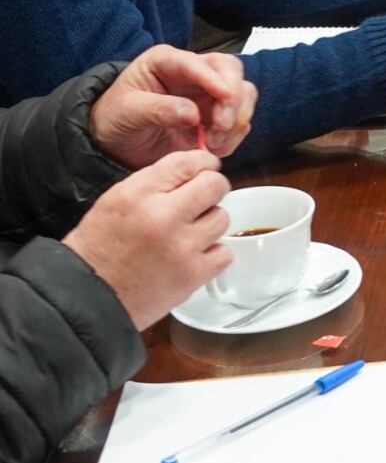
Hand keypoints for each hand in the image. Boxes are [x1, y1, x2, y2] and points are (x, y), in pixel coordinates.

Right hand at [62, 151, 230, 329]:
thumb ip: (156, 181)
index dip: (202, 163)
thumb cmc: (97, 250)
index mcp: (138, 194)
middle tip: (199, 201)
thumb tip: (195, 167)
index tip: (205, 169)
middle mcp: (163, 217)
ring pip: (222, 218)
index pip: (188, 162)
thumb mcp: (116, 200)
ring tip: (186, 234)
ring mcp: (181, 248)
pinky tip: (192, 256)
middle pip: (215, 186)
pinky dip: (212, 254)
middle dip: (211, 190)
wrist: (84, 300)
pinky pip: (224, 253)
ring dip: (208, 224)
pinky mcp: (192, 276)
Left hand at [89, 46, 257, 164]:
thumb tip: (193, 114)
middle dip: (233, 98)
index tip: (224, 96)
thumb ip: (158, 110)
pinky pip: (240, 120)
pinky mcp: (217, 116)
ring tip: (213, 143)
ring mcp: (209, 94)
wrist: (116, 145)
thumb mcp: (127, 112)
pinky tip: (214, 148)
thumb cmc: (115, 119)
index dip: (213, 78)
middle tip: (222, 125)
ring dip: (236, 119)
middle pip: (231, 70)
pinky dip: (234, 135)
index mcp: (167, 61)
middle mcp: (194, 72)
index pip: (198, 62)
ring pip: (243, 93)